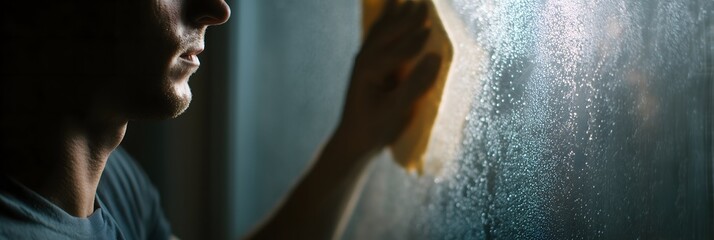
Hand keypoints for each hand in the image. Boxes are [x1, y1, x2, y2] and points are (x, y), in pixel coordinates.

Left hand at [335, 0, 442, 156]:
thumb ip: (415, 84)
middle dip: (407, 18)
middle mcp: (365, 59)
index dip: (417, 39)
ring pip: (381, 31)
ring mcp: (363, 60)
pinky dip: (385, 23)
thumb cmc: (375, 129)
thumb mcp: (396, 111)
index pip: (399, 49)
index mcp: (371, 69)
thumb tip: (435, 57)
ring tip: (405, 0)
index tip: (433, 27)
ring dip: (394, 15)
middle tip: (424, 3)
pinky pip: (377, 37)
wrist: (353, 141)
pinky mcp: (366, 65)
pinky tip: (389, 16)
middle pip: (389, 32)